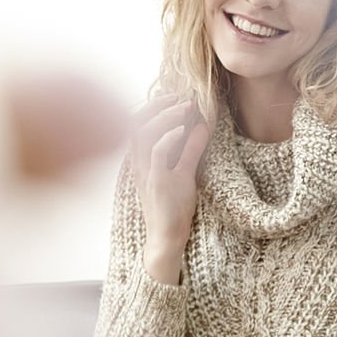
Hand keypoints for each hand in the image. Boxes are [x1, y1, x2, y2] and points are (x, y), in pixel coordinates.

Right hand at [130, 94, 210, 284]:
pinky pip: (158, 153)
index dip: (151, 107)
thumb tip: (201, 126)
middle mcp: (139, 164)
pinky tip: (183, 129)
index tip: (172, 97)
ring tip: (185, 108)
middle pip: (136, 123)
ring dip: (165, 116)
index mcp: (140, 161)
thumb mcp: (183, 174)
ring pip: (145, 134)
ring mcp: (146, 173)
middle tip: (180, 97)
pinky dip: (169, 136)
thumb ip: (190, 150)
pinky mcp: (157, 182)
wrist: (165, 239)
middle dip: (157, 105)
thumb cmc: (172, 210)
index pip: (136, 125)